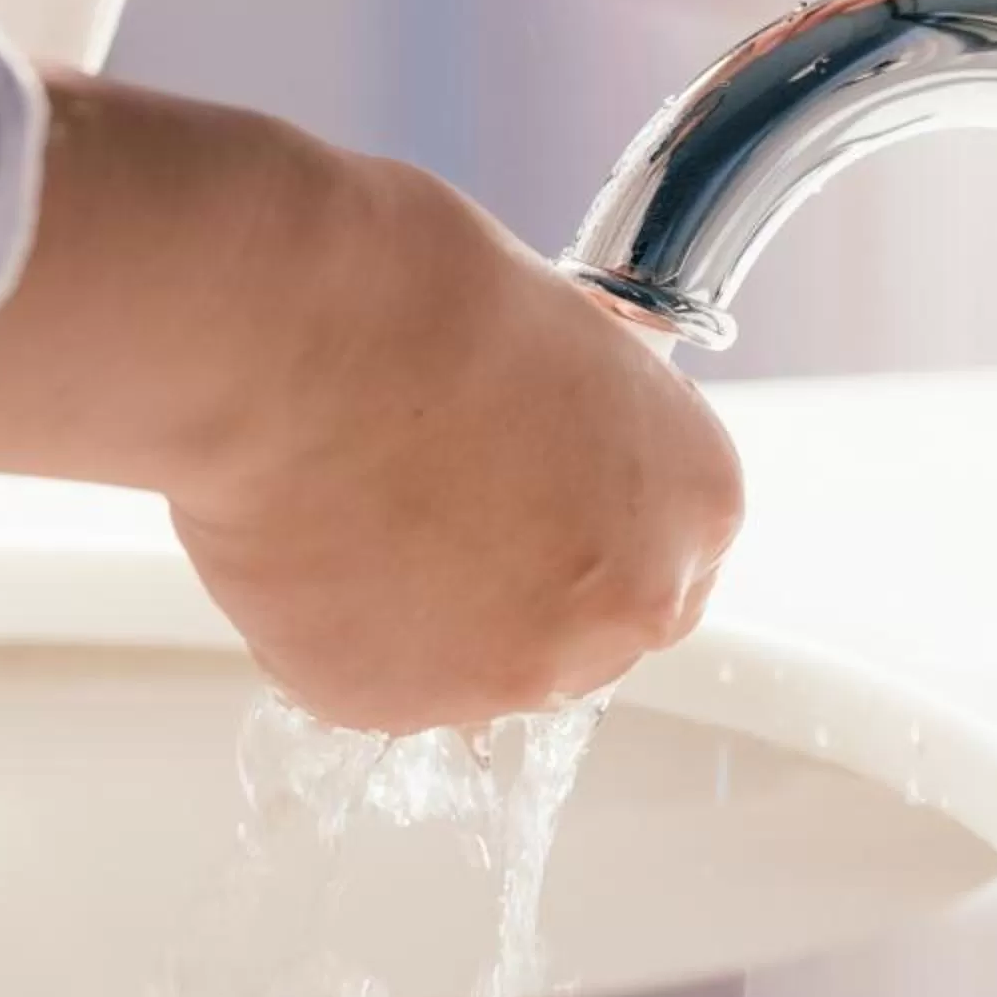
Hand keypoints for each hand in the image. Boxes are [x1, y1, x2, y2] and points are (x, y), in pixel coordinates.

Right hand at [0, 74, 741, 731]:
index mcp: (695, 500)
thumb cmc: (424, 292)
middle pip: (584, 628)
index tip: (538, 502)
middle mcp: (628, 606)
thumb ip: (587, 429)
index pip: (665, 555)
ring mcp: (512, 671)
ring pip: (474, 664)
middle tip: (439, 508)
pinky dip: (341, 628)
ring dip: (429, 610)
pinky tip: (313, 541)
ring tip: (360, 506)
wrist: (301, 329)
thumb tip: (554, 446)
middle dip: (518, 582)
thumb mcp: (566, 340)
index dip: (590, 527)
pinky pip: (371, 678)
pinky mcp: (390, 704)